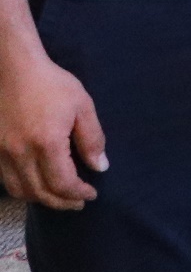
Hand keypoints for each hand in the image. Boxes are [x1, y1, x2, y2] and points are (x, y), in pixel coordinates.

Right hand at [0, 50, 102, 209]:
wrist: (12, 69)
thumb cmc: (51, 84)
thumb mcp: (82, 106)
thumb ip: (92, 139)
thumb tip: (100, 167)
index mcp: (46, 143)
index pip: (62, 183)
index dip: (78, 193)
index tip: (91, 194)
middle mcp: (19, 153)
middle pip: (40, 192)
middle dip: (62, 202)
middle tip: (79, 202)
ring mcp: (1, 152)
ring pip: (19, 190)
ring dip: (41, 198)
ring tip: (60, 197)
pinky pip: (5, 180)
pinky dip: (23, 188)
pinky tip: (37, 184)